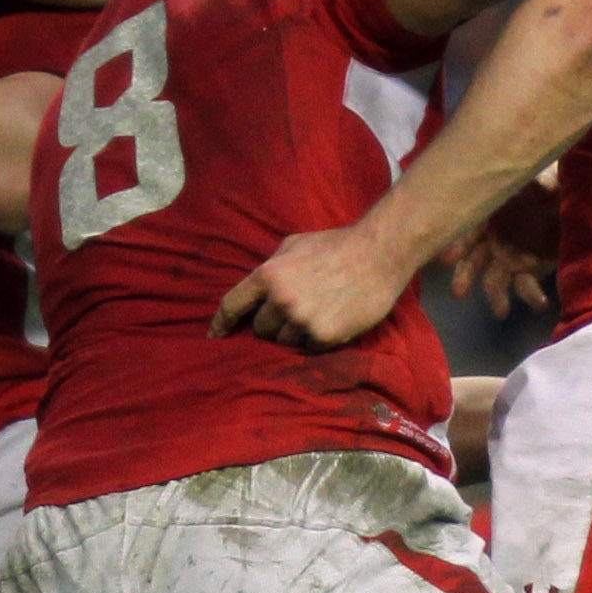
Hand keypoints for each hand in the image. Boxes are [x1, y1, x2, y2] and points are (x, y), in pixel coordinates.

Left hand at [211, 224, 407, 349]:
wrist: (378, 254)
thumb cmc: (335, 245)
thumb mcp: (293, 245)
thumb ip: (271, 267)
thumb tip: (256, 290)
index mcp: (269, 275)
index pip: (232, 305)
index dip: (220, 324)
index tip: (213, 337)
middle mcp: (281, 300)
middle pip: (260, 329)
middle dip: (272, 323)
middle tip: (295, 310)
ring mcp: (303, 320)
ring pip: (284, 341)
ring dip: (295, 333)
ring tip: (317, 312)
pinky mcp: (325, 336)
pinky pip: (309, 348)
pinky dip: (317, 339)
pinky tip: (333, 319)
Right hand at [446, 175, 558, 319]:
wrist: (566, 194)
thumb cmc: (546, 180)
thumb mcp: (535, 174)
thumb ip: (525, 181)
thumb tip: (519, 178)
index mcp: (486, 214)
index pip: (467, 230)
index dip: (458, 243)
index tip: (447, 258)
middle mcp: (490, 239)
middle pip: (472, 261)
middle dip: (465, 276)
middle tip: (459, 292)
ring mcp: (508, 257)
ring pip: (494, 280)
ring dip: (496, 296)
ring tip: (501, 312)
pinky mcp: (529, 270)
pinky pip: (526, 286)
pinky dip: (531, 296)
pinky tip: (540, 303)